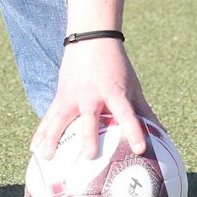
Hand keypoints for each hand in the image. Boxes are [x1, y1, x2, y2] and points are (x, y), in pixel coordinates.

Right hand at [32, 36, 154, 160]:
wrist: (91, 39)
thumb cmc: (116, 67)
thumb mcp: (133, 87)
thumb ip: (145, 112)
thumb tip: (163, 136)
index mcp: (114, 92)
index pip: (126, 114)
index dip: (134, 131)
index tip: (141, 149)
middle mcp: (91, 95)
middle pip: (89, 118)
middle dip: (89, 137)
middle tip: (89, 156)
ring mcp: (72, 95)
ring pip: (60, 118)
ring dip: (52, 138)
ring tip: (45, 157)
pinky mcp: (60, 96)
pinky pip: (49, 117)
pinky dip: (40, 133)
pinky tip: (32, 149)